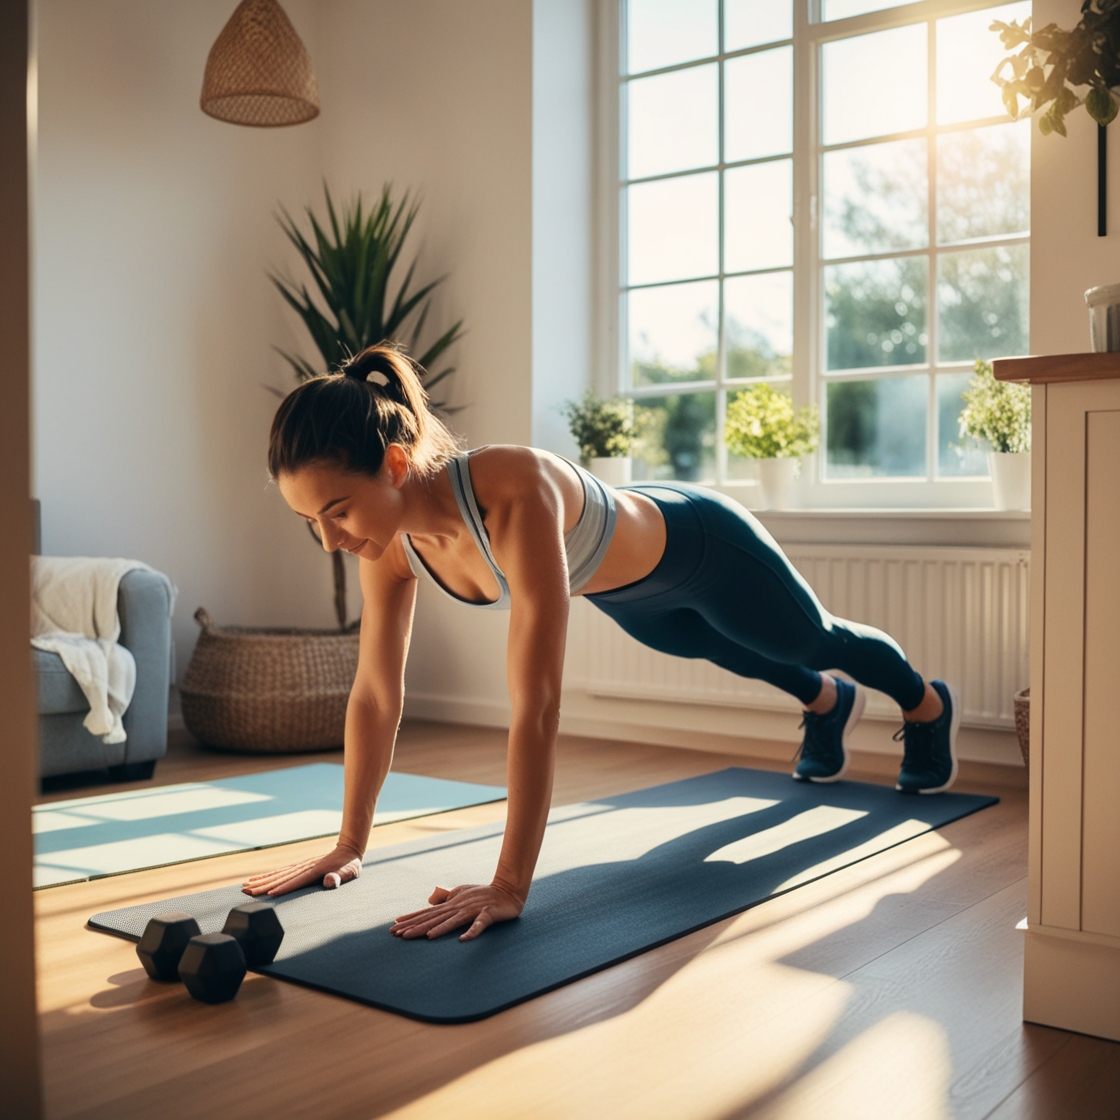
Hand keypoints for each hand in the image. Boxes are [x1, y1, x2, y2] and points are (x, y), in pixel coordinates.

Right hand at [241, 844, 362, 896]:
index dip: (284, 888)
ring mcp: (301, 866)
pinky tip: (257, 880)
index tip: (269, 894)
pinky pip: (280, 872)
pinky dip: (268, 876)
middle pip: (281, 877)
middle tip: (247, 892)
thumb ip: (340, 877)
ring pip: (278, 874)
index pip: (297, 881)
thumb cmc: (350, 865)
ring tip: (245, 886)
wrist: (348, 849)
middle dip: (264, 885)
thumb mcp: (350, 872)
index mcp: (316, 871)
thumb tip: (329, 881)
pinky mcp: (299, 867)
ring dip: (261, 881)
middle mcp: (305, 867)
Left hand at [390, 882, 523, 941]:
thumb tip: (430, 900)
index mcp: (452, 904)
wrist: (508, 890)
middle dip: (416, 926)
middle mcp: (459, 906)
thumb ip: (446, 897)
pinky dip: (472, 931)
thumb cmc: (484, 893)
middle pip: (435, 918)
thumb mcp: (462, 893)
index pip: (428, 912)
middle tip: (398, 934)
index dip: (412, 919)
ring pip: (453, 921)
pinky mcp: (488, 914)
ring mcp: (473, 910)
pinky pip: (479, 924)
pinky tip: (463, 940)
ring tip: (425, 937)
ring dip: (439, 929)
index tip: (394, 926)